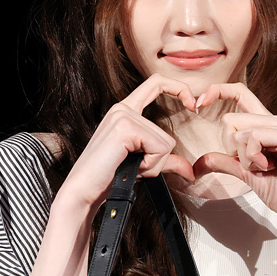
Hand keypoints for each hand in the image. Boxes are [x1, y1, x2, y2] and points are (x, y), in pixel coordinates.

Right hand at [55, 74, 195, 213]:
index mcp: (124, 111)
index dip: (179, 88)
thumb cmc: (108, 179)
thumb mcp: (142, 165)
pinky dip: (149, 165)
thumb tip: (189, 169)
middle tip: (134, 168)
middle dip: (156, 161)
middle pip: (166, 136)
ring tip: (128, 168)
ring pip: (164, 144)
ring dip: (152, 165)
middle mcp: (123, 109)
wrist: (83, 192)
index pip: (156, 83)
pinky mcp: (125, 128)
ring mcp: (122, 116)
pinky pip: (159, 148)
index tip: (193, 105)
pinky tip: (129, 168)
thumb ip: (164, 161)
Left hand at [193, 83, 276, 225]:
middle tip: (251, 165)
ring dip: (244, 157)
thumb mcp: (243, 172)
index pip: (240, 93)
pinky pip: (255, 138)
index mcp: (265, 124)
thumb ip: (223, 161)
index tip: (199, 103)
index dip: (218, 91)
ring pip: (242, 131)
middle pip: (231, 119)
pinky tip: (268, 167)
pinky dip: (253, 157)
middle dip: (230, 149)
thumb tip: (198, 163)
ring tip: (264, 168)